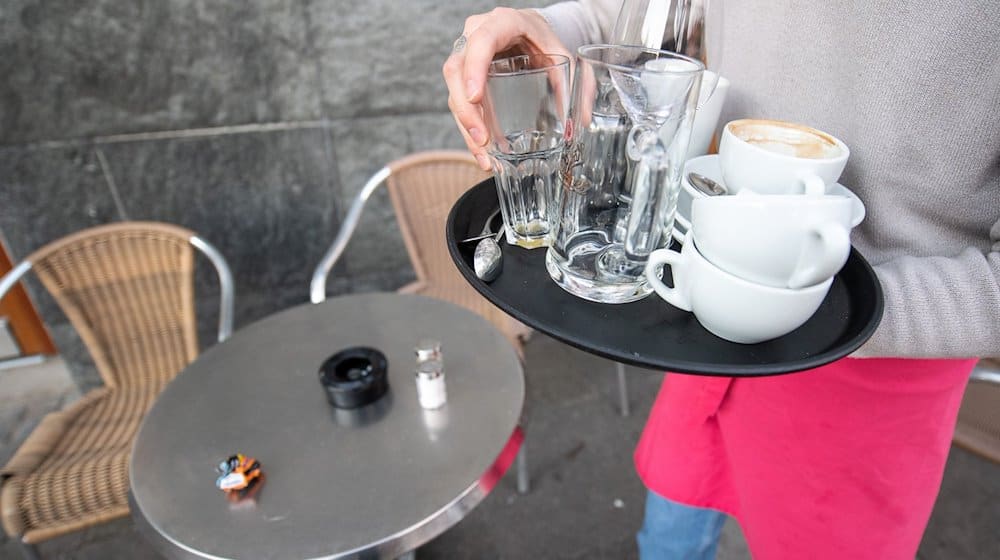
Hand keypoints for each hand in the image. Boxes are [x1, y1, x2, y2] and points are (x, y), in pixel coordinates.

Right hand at [443, 7, 570, 170]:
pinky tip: (482, 151)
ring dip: (466, 125)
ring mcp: (465, 54)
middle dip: (467, 110)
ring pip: (454, 89)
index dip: (474, 70)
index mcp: (502, 23)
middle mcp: (475, 35)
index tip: (475, 98)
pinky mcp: (464, 74)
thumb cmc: (542, 39)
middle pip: (456, 70)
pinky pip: (459, 100)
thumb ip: (574, 84)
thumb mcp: (561, 55)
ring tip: (484, 154)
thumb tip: (581, 120)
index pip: (480, 43)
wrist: (530, 31)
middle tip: (482, 139)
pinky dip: (468, 127)